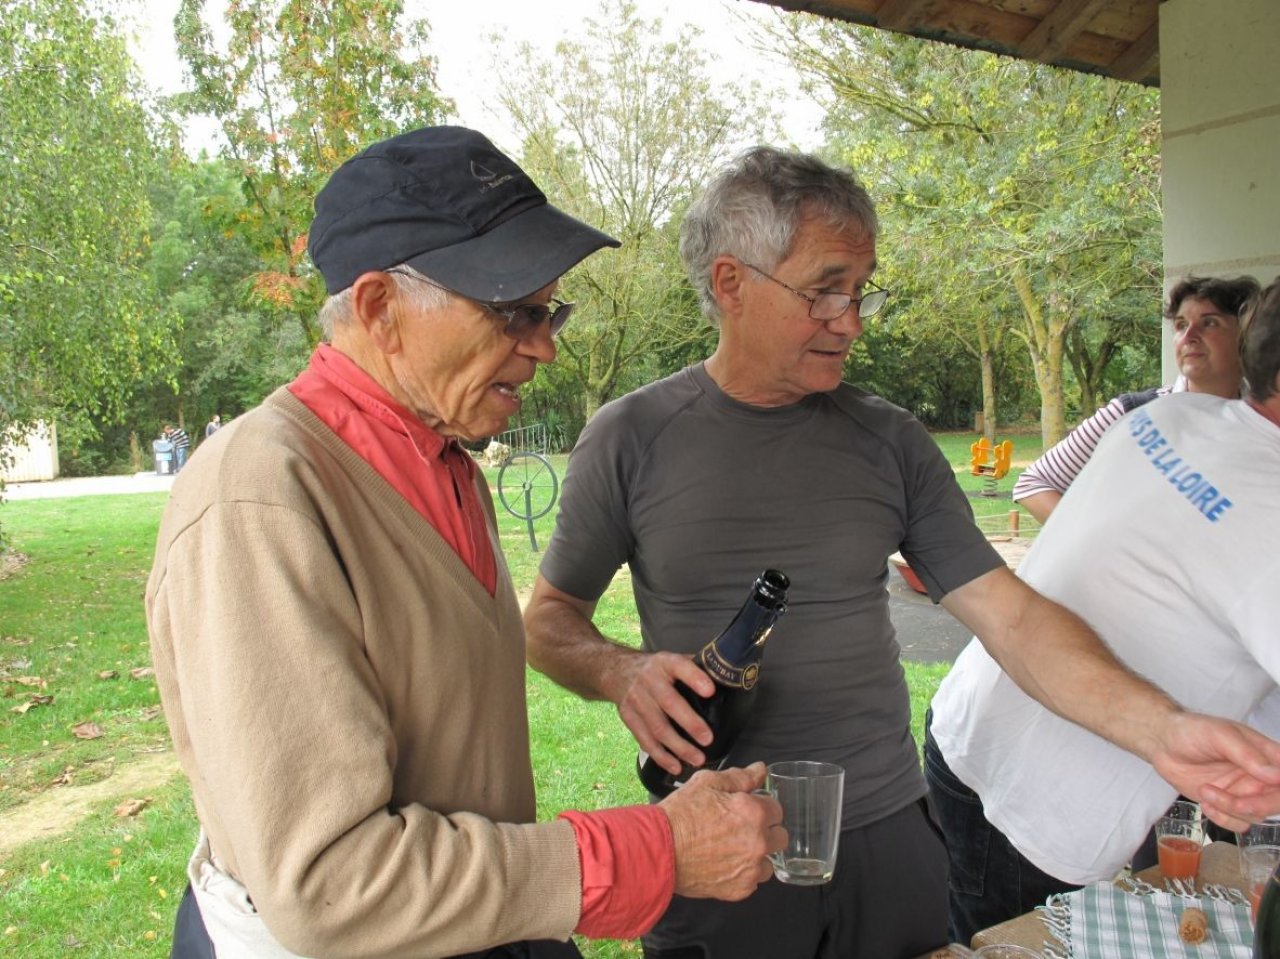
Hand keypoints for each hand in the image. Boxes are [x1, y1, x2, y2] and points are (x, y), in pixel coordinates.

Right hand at [611, 651, 716, 774]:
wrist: (617, 671)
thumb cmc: (655, 669)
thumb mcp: (672, 659)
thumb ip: (694, 668)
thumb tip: (726, 679)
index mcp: (664, 663)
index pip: (680, 667)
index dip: (695, 678)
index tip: (710, 691)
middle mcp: (649, 680)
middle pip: (669, 703)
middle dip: (690, 723)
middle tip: (707, 740)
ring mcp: (636, 700)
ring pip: (657, 727)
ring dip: (678, 747)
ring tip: (697, 759)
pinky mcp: (628, 717)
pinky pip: (645, 740)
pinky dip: (661, 756)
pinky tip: (676, 766)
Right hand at [660, 762, 783, 899]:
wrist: (659, 849)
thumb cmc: (680, 814)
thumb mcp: (707, 782)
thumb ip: (740, 777)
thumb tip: (761, 770)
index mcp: (754, 812)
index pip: (777, 809)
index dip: (761, 808)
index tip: (747, 811)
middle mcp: (758, 842)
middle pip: (780, 837)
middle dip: (766, 832)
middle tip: (741, 830)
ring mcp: (751, 869)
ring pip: (768, 862)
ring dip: (757, 856)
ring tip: (731, 850)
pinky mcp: (740, 889)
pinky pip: (753, 881)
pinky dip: (742, 875)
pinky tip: (723, 865)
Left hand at [1152, 711, 1279, 830]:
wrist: (1162, 742)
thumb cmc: (1192, 731)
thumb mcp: (1219, 735)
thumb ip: (1247, 754)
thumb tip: (1276, 775)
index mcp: (1267, 755)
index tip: (1267, 791)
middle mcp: (1260, 776)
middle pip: (1277, 801)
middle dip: (1258, 806)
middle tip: (1236, 801)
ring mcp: (1244, 791)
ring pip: (1256, 815)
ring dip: (1231, 809)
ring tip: (1206, 790)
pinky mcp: (1227, 804)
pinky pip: (1238, 823)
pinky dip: (1223, 819)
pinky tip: (1205, 802)